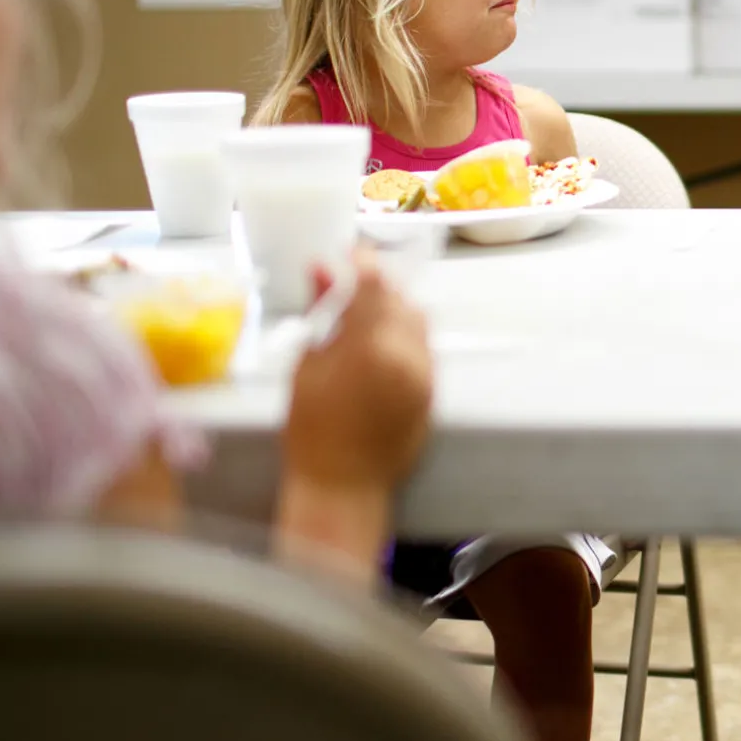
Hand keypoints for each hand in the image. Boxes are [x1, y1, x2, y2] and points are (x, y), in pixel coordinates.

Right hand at [282, 248, 433, 491]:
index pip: (375, 283)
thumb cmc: (310, 429)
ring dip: (395, 312)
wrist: (342, 484)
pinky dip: (406, 340)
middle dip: (379, 287)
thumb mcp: (307, 364)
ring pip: (419, 323)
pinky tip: (379, 350)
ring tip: (364, 321)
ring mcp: (425, 375)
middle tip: (351, 288)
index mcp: (370, 346)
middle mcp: (408, 355)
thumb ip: (321, 311)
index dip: (362, 261)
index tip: (348, 255)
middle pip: (402, 299)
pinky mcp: (434, 392)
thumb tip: (321, 268)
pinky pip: (425, 350)